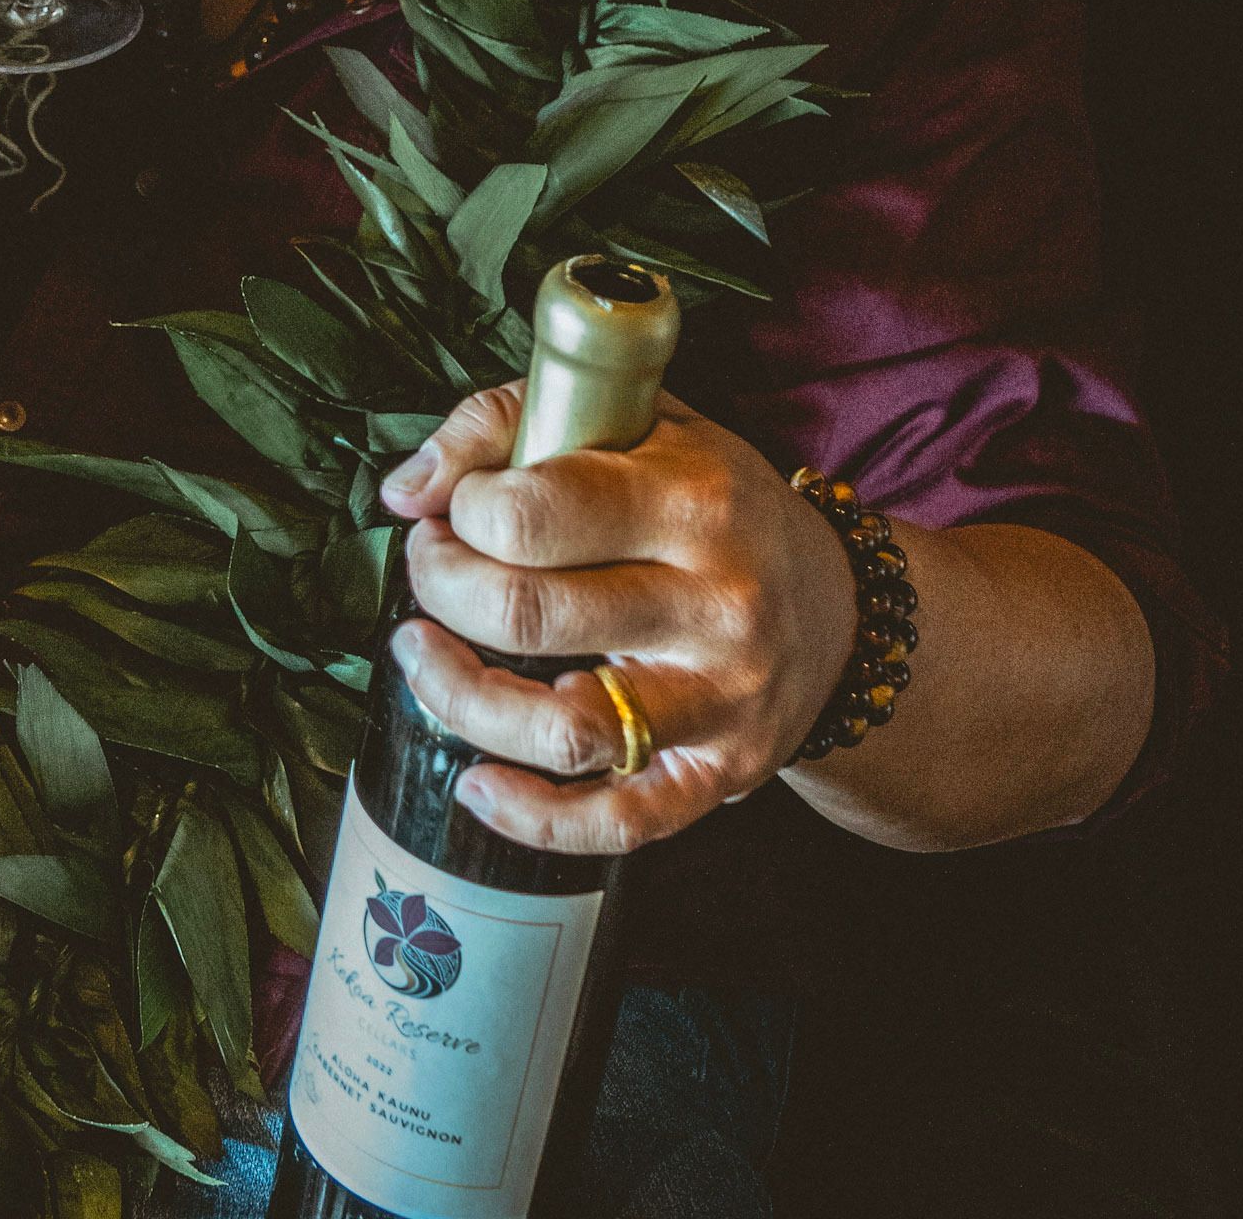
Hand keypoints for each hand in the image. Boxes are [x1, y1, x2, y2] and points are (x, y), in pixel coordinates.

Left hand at [378, 383, 859, 856]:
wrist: (836, 605)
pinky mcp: (718, 775)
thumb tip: (406, 486)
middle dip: (442, 589)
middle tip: (433, 567)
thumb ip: (511, 422)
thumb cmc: (710, 502)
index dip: (461, 509)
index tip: (457, 506)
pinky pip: (615, 821)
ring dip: (459, 698)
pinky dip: (532, 817)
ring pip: (561, 730)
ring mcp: (719, 698)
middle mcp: (713, 602)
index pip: (531, 511)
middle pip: (528, 613)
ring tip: (424, 657)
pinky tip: (476, 783)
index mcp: (691, 500)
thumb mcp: (638, 421)